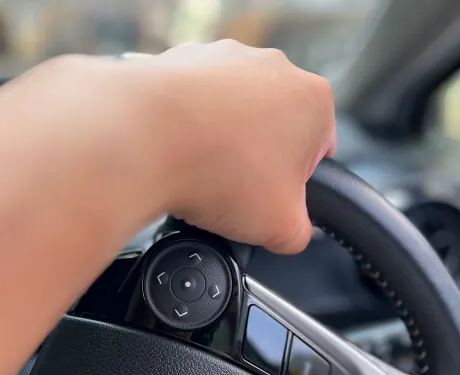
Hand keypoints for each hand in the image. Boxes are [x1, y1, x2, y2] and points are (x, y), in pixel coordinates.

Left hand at [6, 40, 334, 254]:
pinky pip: (195, 99)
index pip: (317, 151)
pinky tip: (178, 150)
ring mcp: (226, 57)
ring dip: (224, 140)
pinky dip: (189, 122)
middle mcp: (274, 67)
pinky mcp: (184, 59)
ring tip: (201, 172)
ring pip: (234, 111)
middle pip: (275, 127)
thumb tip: (290, 231)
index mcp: (313, 101)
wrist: (142, 139)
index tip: (266, 199)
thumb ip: (299, 232)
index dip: (292, 183)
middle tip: (232, 190)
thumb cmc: (217, 171)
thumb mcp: (280, 227)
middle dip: (257, 159)